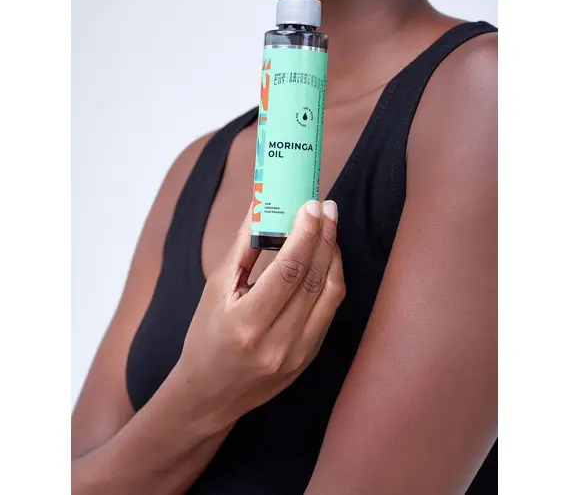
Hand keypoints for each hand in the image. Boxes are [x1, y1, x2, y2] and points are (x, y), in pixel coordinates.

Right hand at [176, 200, 344, 426]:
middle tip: (326, 207)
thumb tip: (261, 207)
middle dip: (324, 236)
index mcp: (247, 324)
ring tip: (329, 225)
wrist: (211, 394)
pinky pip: (330, 309)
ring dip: (334, 254)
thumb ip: (242, 248)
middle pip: (314, 278)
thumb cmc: (205, 338)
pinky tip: (327, 256)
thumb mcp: (215, 290)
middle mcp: (278, 342)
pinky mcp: (310, 356)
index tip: (311, 205)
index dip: (305, 233)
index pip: (289, 270)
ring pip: (330, 292)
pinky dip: (332, 277)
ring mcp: (299, 353)